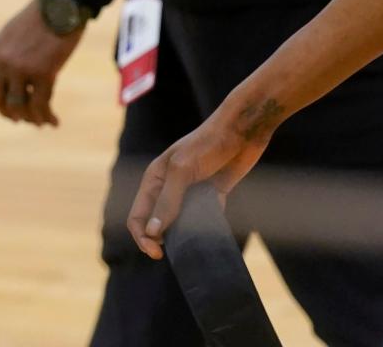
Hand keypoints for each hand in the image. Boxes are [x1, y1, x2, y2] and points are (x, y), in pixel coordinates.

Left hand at [0, 0, 82, 125]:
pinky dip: (46, 117)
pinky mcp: (44, 73)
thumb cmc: (47, 11)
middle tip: (20, 118)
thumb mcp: (18, 30)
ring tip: (40, 122)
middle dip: (7, 113)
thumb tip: (17, 72)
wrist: (65, 0)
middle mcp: (3, 62)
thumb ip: (12, 50)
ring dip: (29, 118)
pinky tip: (54, 121)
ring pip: (17, 107)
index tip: (0, 108)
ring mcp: (22, 69)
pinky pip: (41, 104)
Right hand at [128, 103, 272, 259]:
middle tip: (176, 249)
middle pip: (157, 224)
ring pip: (179, 224)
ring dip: (184, 235)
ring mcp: (191, 192)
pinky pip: (202, 219)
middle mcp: (170, 187)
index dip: (142, 238)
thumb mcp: (183, 169)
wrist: (244, 129)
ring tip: (193, 240)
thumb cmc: (209, 142)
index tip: (158, 252)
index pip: (137, 217)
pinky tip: (211, 231)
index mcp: (155, 179)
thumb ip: (167, 201)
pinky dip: (204, 228)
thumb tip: (152, 232)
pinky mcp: (212, 195)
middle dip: (161, 240)